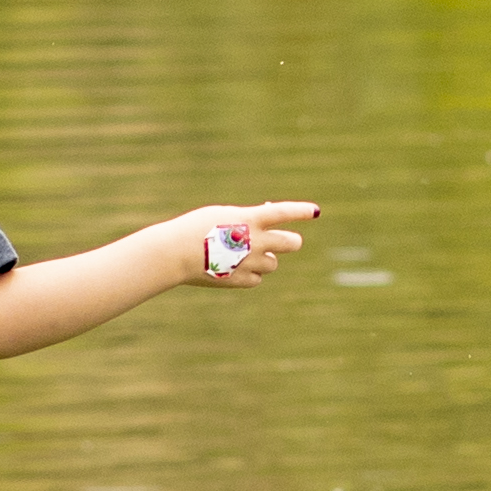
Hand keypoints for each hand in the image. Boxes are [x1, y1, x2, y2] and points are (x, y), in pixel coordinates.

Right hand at [187, 201, 320, 286]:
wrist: (175, 253)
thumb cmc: (194, 228)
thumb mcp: (222, 216)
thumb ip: (245, 220)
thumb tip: (264, 228)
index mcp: (251, 219)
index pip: (284, 212)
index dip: (301, 211)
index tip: (315, 211)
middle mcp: (256, 240)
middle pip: (292, 243)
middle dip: (290, 242)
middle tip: (283, 242)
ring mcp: (250, 262)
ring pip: (273, 263)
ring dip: (265, 259)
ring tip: (243, 255)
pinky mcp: (241, 280)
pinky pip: (257, 278)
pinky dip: (250, 274)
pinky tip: (232, 268)